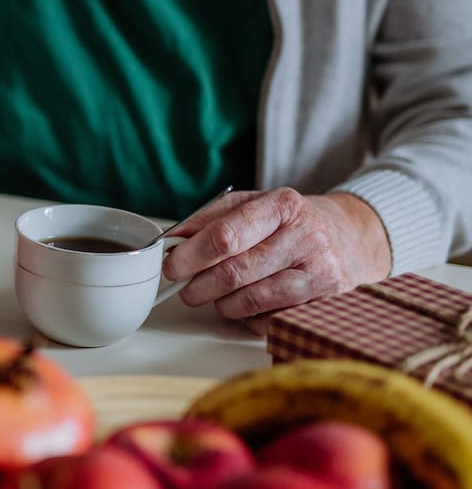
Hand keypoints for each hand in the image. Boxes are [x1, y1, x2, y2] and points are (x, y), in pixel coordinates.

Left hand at [163, 189, 391, 333]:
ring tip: (215, 296)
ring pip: (251, 300)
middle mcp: (306, 237)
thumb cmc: (292, 222)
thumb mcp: (255, 204)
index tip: (171, 266)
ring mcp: (320, 272)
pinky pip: (270, 319)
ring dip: (221, 304)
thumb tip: (174, 239)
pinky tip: (248, 304)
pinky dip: (248, 317)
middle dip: (199, 285)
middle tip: (186, 289)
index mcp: (282, 206)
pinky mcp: (325, 302)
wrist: (352, 237)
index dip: (191, 255)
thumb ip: (211, 218)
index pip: (226, 236)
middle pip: (235, 272)